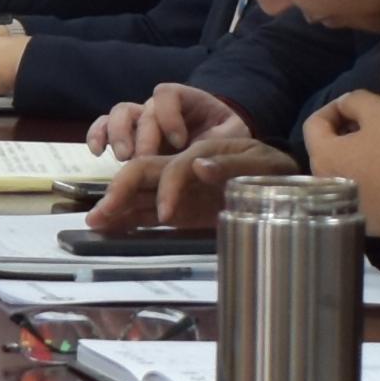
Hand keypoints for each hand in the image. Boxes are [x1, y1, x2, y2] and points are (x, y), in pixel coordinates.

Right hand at [86, 83, 245, 159]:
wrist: (218, 150)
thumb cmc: (227, 139)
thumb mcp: (234, 136)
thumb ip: (224, 140)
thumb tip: (203, 159)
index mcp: (185, 99)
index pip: (167, 94)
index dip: (169, 116)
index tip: (180, 143)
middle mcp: (159, 108)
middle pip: (142, 109)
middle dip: (142, 134)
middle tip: (144, 157)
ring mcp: (140, 121)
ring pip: (119, 114)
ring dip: (118, 134)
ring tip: (123, 157)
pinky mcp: (128, 138)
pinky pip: (104, 128)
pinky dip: (98, 136)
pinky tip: (98, 152)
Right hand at [87, 131, 296, 236]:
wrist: (284, 187)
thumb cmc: (275, 171)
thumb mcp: (263, 163)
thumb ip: (234, 164)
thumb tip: (197, 165)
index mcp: (201, 151)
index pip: (173, 167)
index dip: (167, 188)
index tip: (168, 215)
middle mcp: (182, 165)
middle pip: (139, 169)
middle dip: (118, 189)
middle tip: (100, 217)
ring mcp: (177, 188)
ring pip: (135, 189)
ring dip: (113, 203)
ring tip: (95, 223)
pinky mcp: (177, 208)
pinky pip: (144, 210)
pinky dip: (125, 219)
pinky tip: (109, 230)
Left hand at [301, 90, 379, 239]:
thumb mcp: (379, 111)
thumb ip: (355, 100)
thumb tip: (345, 105)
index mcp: (321, 155)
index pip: (313, 122)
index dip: (334, 107)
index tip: (357, 106)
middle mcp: (321, 179)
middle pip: (324, 145)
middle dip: (342, 129)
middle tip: (368, 124)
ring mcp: (337, 200)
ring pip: (337, 165)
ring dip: (351, 151)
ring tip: (376, 145)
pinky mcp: (354, 213)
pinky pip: (350, 185)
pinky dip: (360, 172)